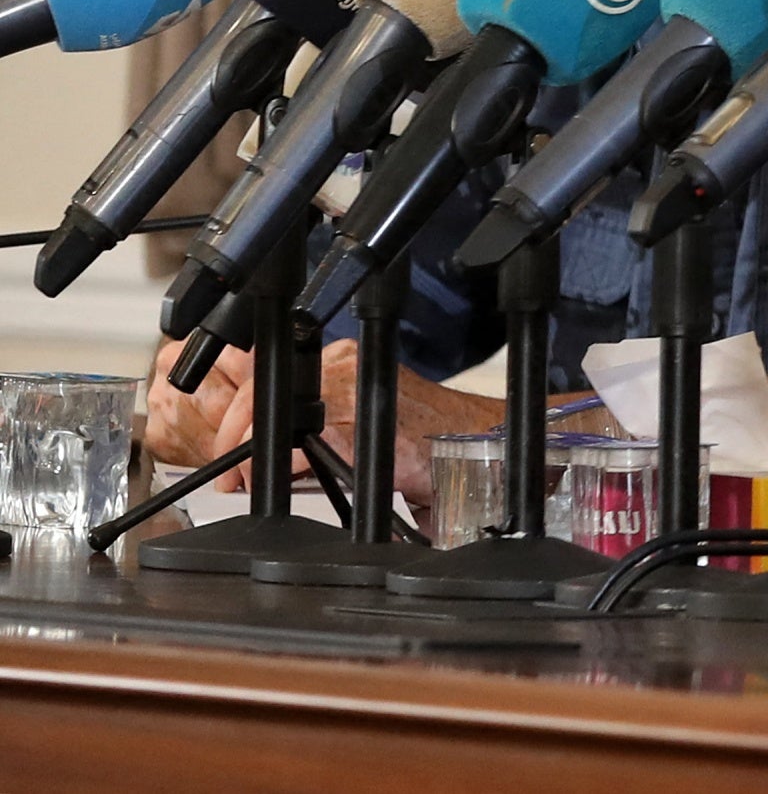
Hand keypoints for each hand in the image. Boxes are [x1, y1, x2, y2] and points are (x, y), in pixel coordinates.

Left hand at [139, 337, 503, 509]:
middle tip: (225, 465)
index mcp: (339, 358)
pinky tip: (269, 480)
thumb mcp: (361, 419)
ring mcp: (347, 389)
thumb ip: (312, 430)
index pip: (262, 367)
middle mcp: (340, 364)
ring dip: (244, 450)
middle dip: (228, 429)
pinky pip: (296, 445)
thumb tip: (254, 462)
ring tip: (239, 476)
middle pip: (254, 386)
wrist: (480, 441)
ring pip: (268, 414)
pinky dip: (273, 468)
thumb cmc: (426, 437)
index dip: (230, 401)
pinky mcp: (355, 424)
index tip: (215, 432)